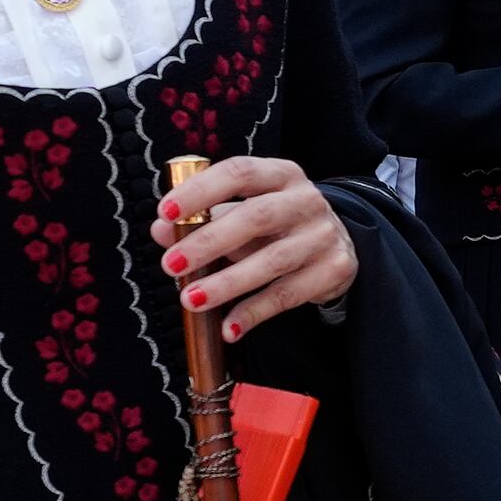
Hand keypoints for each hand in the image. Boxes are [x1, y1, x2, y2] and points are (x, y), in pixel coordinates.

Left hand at [151, 152, 353, 340]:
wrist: (338, 245)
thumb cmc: (278, 225)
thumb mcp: (244, 212)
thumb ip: (204, 219)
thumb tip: (162, 231)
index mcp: (280, 175)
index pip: (239, 173)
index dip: (201, 191)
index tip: (166, 213)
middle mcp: (306, 200)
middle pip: (256, 217)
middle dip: (208, 241)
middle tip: (171, 263)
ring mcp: (323, 236)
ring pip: (272, 261)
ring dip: (226, 283)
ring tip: (191, 299)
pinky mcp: (334, 270)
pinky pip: (287, 295)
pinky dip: (253, 312)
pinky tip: (228, 328)